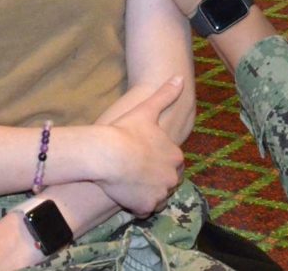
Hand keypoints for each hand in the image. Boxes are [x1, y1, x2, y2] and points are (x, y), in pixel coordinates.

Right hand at [97, 76, 185, 216]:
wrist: (107, 154)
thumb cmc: (126, 130)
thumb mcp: (147, 110)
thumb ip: (165, 95)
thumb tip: (180, 77)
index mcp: (176, 156)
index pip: (173, 163)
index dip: (158, 161)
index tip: (143, 157)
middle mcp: (172, 177)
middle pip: (166, 181)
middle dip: (154, 178)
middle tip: (135, 172)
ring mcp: (160, 193)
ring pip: (157, 197)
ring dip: (147, 193)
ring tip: (129, 183)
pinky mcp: (146, 207)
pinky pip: (144, 210)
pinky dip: (137, 205)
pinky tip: (125, 194)